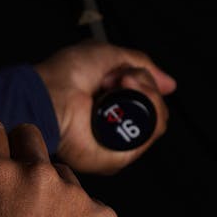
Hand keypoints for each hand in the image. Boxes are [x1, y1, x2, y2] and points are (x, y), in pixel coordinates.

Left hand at [33, 39, 176, 174]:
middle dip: (145, 87)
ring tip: (122, 82)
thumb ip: (142, 67)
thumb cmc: (64, 74)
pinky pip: (150, 135)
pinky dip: (147, 107)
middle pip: (154, 113)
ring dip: (147, 94)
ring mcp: (112, 147)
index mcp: (107, 112)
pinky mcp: (113, 159)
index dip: (143, 84)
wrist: (46, 93)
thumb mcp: (109, 57)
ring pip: (156, 122)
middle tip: (122, 77)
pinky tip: (125, 92)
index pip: (144, 105)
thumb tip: (170, 84)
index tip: (124, 73)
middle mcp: (110, 132)